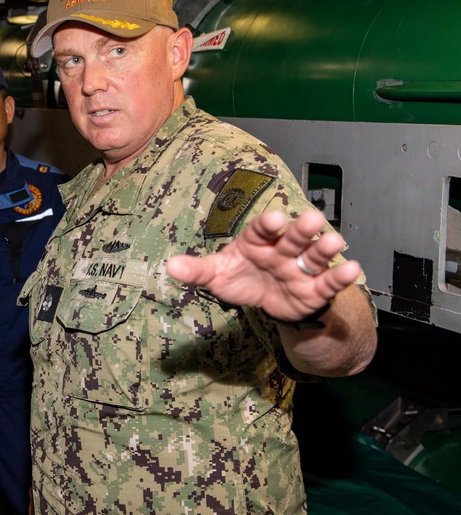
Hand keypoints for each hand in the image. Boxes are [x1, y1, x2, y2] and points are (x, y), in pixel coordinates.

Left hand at [166, 209, 360, 322]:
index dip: (267, 225)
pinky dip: (340, 276)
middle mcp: (282, 250)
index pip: (261, 230)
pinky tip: (352, 268)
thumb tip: (170, 267)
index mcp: (256, 242)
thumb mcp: (216, 275)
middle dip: (302, 229)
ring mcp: (300, 268)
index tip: (273, 219)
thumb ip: (196, 270)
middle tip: (311, 219)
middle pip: (293, 237)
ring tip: (335, 241)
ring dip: (325, 248)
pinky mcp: (315, 289)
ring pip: (315, 255)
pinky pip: (329, 282)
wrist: (264, 302)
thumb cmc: (240, 278)